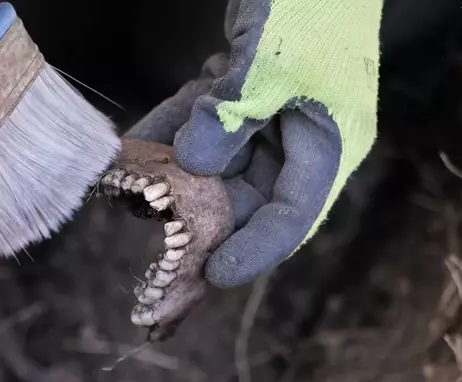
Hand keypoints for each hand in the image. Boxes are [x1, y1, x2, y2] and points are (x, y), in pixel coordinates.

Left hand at [126, 0, 382, 288]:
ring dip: (176, 176)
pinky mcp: (236, 93)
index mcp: (328, 143)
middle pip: (249, 195)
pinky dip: (169, 133)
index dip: (256, 249)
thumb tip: (194, 163)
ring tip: (134, 196)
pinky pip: (199, 123)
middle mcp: (296, 138)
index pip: (293, 212)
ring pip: (217, 162)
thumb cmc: (308, 8)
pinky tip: (134, 150)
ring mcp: (265, 116)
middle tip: (160, 250)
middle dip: (203, 219)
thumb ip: (235, 115)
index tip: (215, 274)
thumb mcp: (276, 62)